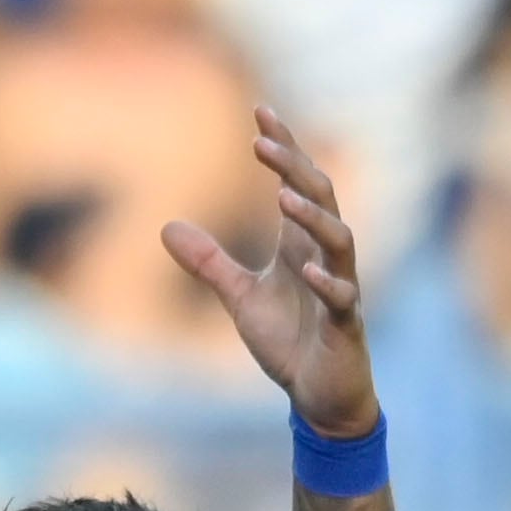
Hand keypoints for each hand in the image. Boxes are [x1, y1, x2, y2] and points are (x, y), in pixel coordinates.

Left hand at [163, 107, 377, 439]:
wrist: (320, 398)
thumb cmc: (290, 344)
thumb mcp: (240, 299)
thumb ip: (208, 263)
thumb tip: (165, 227)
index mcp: (301, 246)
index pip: (297, 184)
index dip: (283, 149)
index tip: (260, 112)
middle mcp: (325, 258)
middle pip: (320, 199)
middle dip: (294, 168)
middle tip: (263, 143)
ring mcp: (340, 290)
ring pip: (339, 241)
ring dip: (313, 218)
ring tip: (282, 198)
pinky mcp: (345, 327)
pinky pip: (343, 299)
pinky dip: (328, 282)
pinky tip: (309, 270)